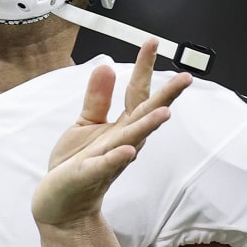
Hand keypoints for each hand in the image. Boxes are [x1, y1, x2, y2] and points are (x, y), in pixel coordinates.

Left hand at [32, 40, 192, 229]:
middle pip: (146, 115)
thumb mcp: (85, 124)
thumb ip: (97, 98)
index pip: (138, 93)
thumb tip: (106, 66)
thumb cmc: (75, 165)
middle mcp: (121, 141)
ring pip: (132, 139)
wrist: (61, 204)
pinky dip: (116, 158)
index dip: (144, 68)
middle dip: (165, 97)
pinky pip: (105, 165)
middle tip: (185, 78)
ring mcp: (108, 159)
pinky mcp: (89, 175)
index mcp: (121, 127)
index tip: (151, 43)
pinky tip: (127, 150)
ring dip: (148, 126)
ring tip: (163, 112)